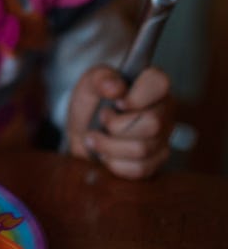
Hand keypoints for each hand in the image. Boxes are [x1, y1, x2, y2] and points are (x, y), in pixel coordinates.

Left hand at [65, 64, 173, 178]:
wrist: (83, 130)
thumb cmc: (93, 100)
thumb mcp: (90, 82)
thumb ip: (101, 78)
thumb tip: (115, 88)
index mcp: (152, 84)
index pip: (160, 83)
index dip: (137, 96)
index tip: (117, 102)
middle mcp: (164, 110)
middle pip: (153, 124)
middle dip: (116, 125)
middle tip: (101, 118)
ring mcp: (163, 138)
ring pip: (142, 149)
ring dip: (108, 145)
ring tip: (94, 136)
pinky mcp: (156, 162)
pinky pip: (139, 169)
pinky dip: (114, 163)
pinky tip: (105, 153)